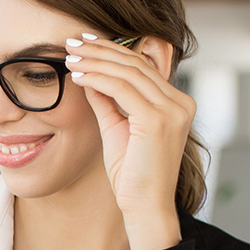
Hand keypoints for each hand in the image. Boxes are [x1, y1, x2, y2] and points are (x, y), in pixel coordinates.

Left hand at [63, 33, 191, 249]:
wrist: (144, 207)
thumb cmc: (132, 175)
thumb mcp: (117, 129)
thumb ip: (108, 101)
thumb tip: (90, 75)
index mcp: (177, 103)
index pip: (142, 66)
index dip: (113, 51)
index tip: (85, 43)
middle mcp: (181, 102)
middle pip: (136, 64)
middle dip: (101, 50)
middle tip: (72, 41)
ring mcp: (173, 109)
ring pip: (128, 73)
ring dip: (95, 61)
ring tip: (69, 55)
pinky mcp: (158, 120)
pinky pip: (122, 89)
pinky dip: (97, 78)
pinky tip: (77, 74)